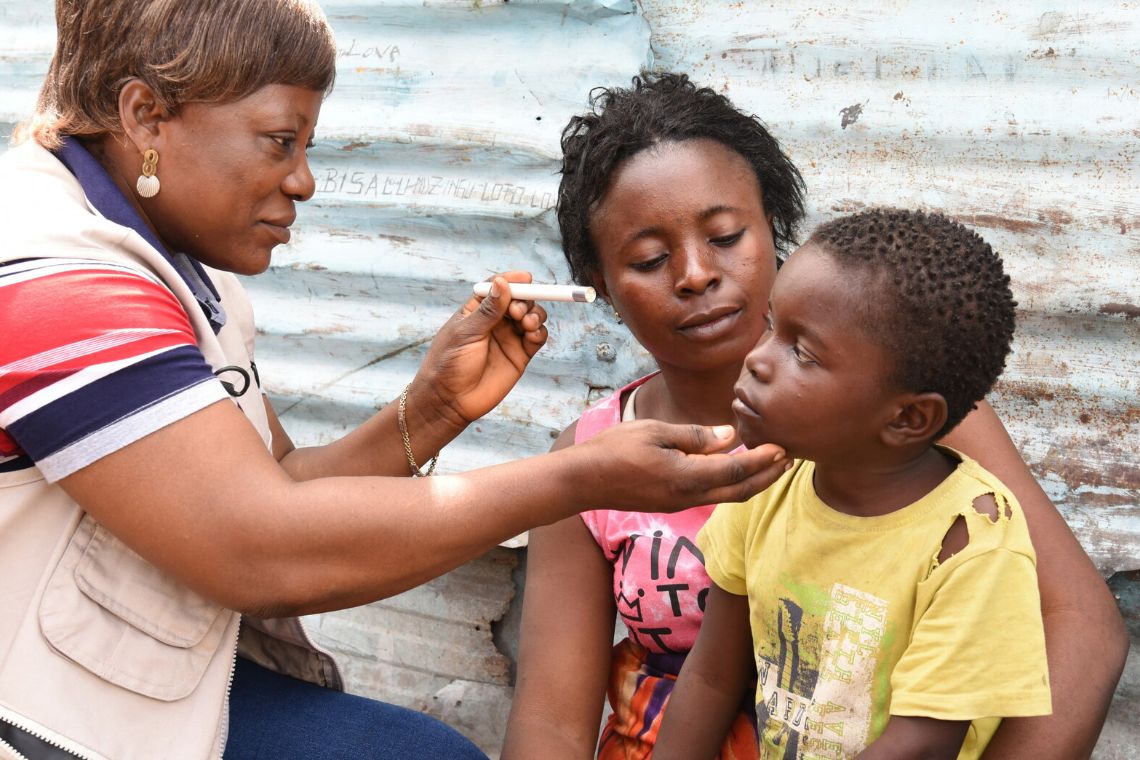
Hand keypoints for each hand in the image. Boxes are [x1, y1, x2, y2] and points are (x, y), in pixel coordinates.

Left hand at [414, 272, 548, 425]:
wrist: (450, 401)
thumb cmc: (449, 364)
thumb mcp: (465, 333)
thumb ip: (487, 310)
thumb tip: (502, 283)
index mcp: (477, 309)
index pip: (498, 287)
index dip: (513, 281)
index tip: (526, 278)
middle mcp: (495, 321)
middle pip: (519, 299)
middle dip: (525, 299)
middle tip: (518, 311)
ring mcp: (509, 337)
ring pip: (531, 316)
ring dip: (535, 314)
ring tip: (527, 323)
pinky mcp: (520, 355)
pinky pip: (537, 338)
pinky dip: (540, 332)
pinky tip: (533, 334)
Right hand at [576, 420, 789, 511]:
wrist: (582, 481)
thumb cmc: (613, 450)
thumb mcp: (655, 431)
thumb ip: (694, 436)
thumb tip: (728, 437)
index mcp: (686, 478)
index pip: (736, 472)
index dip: (763, 461)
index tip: (783, 447)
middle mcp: (687, 497)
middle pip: (739, 493)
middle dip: (767, 477)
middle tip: (789, 459)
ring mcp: (679, 503)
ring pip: (726, 497)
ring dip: (751, 482)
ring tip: (770, 463)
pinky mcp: (670, 502)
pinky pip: (709, 495)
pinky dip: (730, 483)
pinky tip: (733, 468)